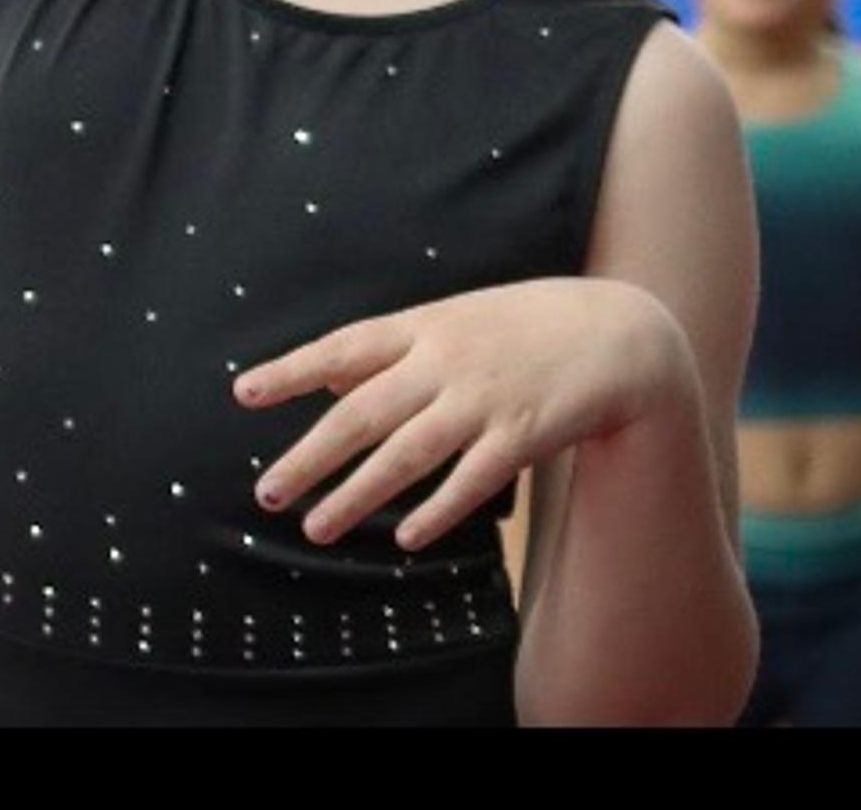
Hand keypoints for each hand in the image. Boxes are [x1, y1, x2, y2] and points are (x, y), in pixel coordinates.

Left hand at [234, 276, 693, 550]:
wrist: (616, 334)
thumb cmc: (518, 329)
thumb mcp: (449, 322)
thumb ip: (389, 352)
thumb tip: (324, 378)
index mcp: (422, 326)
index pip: (343, 347)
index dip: (292, 370)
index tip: (244, 393)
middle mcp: (445, 361)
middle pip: (363, 412)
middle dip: (310, 456)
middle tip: (266, 494)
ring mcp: (483, 399)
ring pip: (408, 453)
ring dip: (358, 494)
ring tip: (315, 528)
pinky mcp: (522, 435)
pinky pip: (471, 480)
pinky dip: (436, 509)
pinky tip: (403, 537)